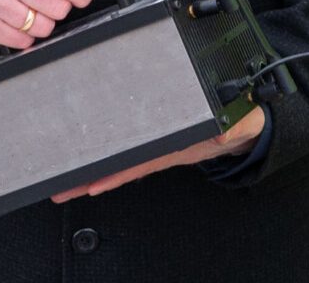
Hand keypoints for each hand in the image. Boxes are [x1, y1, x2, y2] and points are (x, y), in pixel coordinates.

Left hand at [51, 106, 266, 202]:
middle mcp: (164, 148)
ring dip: (94, 170)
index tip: (93, 182)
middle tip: (61, 187)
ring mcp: (159, 143)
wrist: (247, 124)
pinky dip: (111, 157)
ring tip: (65, 181)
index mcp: (180, 145)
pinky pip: (131, 148)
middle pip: (122, 164)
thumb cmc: (240, 121)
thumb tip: (222, 133)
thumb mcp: (240, 124)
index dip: (117, 172)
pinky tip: (91, 164)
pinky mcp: (159, 135)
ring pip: (122, 159)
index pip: (142, 160)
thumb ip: (232, 127)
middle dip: (91, 177)